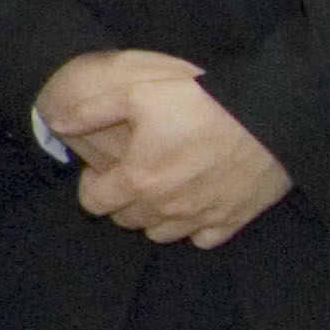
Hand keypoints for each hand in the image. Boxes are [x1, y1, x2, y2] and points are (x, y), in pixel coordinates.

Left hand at [47, 55, 292, 246]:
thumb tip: (57, 122)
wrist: (272, 115)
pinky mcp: (234, 220)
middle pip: (127, 220)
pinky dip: (195, 226)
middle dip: (122, 200)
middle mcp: (166, 209)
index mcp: (138, 180)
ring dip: (155, 215)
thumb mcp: (139, 91)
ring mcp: (201, 218)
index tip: (102, 170)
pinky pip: (203, 238)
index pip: (94, 204)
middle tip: (134, 173)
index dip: (92, 187)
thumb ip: (92, 110)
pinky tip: (198, 200)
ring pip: (162, 233)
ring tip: (164, 187)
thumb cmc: (203, 101)